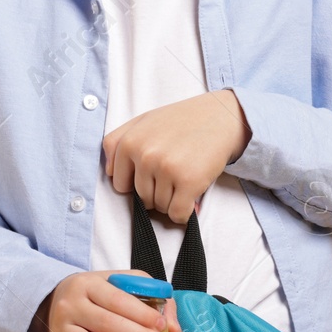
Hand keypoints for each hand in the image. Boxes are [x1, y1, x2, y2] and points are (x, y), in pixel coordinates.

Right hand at [43, 270, 182, 331]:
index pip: (117, 299)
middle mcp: (71, 305)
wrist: (56, 298)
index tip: (161, 326)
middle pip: (103, 322)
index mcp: (89, 284)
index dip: (140, 313)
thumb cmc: (98, 293)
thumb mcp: (122, 284)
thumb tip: (174, 330)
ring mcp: (61, 329)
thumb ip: (152, 298)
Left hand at [102, 90, 250, 223]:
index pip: (119, 184)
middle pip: (140, 198)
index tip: (152, 174)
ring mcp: (166, 168)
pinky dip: (184, 212)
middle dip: (156, 192)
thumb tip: (110, 173)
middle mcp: (144, 155)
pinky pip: (177, 214)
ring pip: (159, 207)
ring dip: (173, 200)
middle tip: (173, 174)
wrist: (221, 117)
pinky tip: (191, 197)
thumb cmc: (182, 121)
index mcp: (129, 142)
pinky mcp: (188, 182)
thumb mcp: (144, 121)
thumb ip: (118, 142)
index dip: (136, 183)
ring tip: (184, 178)